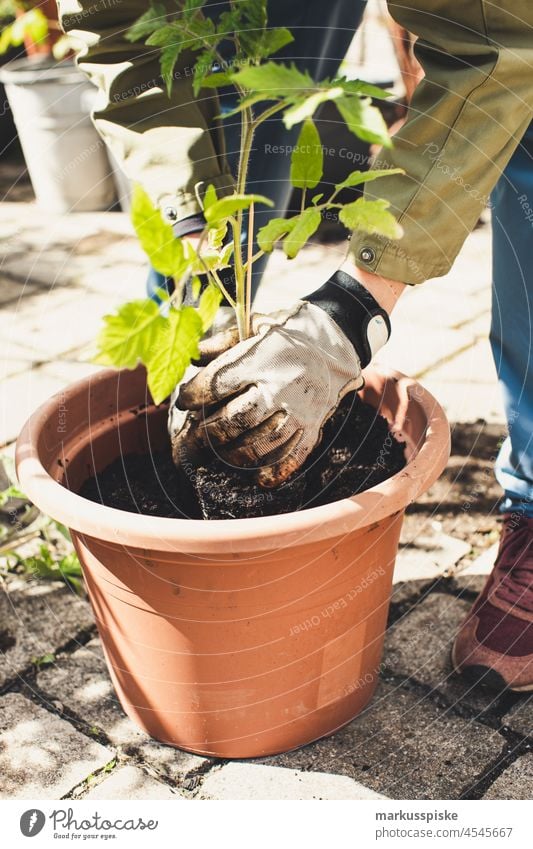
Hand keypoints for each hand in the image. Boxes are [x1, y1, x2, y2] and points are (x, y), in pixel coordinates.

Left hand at [170, 302, 363, 487]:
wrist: (334, 346)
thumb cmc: (285, 337)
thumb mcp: (255, 326)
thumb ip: (222, 341)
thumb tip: (193, 356)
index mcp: (263, 358)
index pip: (218, 383)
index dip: (194, 395)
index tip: (185, 400)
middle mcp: (281, 387)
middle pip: (236, 419)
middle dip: (210, 431)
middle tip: (199, 433)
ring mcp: (299, 411)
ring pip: (259, 444)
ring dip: (234, 453)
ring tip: (223, 450)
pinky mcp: (312, 428)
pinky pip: (292, 458)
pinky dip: (272, 472)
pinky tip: (257, 477)